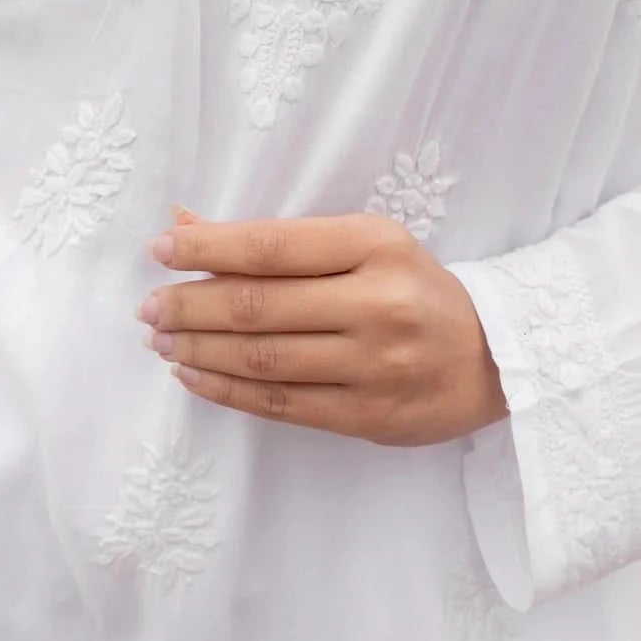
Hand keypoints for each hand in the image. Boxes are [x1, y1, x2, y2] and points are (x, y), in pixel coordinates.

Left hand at [137, 209, 509, 445]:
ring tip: (162, 341)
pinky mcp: (367, 417)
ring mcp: (373, 365)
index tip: (159, 249)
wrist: (492, 357)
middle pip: (259, 306)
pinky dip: (226, 390)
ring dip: (199, 349)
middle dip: (190, 305)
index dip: (207, 248)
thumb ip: (276, 239)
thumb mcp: (361, 244)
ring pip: (263, 359)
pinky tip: (193, 375)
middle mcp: (376, 304)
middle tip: (148, 308)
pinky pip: (280, 404)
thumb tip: (182, 223)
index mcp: (376, 245)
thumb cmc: (412, 288)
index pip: (272, 246)